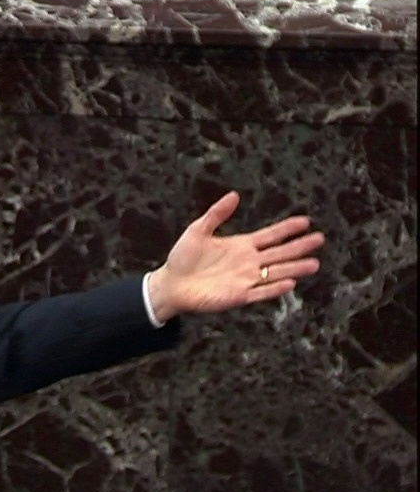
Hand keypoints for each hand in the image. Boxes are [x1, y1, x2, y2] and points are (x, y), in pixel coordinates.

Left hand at [147, 191, 324, 321]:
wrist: (171, 283)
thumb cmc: (182, 257)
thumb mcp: (198, 230)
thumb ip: (216, 214)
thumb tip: (234, 195)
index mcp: (241, 245)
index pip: (270, 235)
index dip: (287, 228)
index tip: (305, 221)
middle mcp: (248, 262)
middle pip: (280, 253)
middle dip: (299, 246)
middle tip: (319, 239)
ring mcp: (245, 279)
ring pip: (276, 273)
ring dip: (294, 268)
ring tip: (314, 263)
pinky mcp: (238, 296)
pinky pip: (260, 292)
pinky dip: (274, 288)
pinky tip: (289, 283)